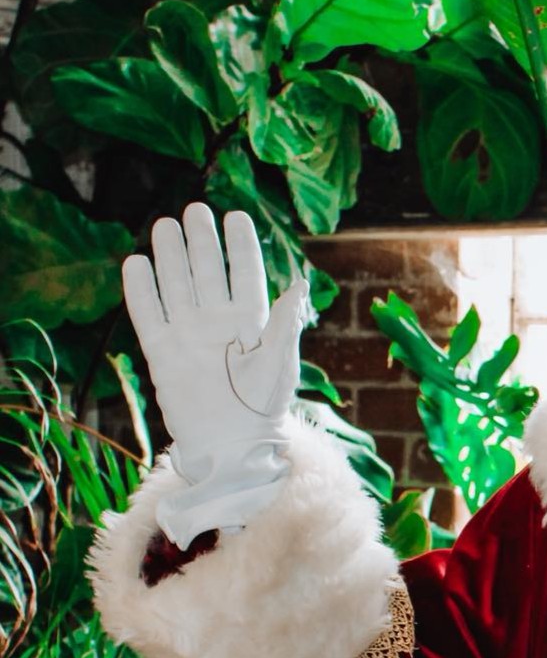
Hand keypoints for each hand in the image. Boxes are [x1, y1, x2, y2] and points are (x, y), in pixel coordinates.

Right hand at [122, 203, 309, 545]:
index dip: (241, 246)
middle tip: (194, 211)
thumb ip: (286, 323)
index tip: (234, 215)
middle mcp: (219, 323)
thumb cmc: (264, 409)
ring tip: (165, 226)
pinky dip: (141, 291)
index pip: (245, 274)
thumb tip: (300, 283)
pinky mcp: (162, 352)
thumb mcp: (281, 364)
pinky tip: (136, 264)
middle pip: (208, 273)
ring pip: (177, 286)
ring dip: (171, 257)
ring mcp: (189, 335)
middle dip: (202, 242)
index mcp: (253, 323)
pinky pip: (148, 315)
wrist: (232, 447)